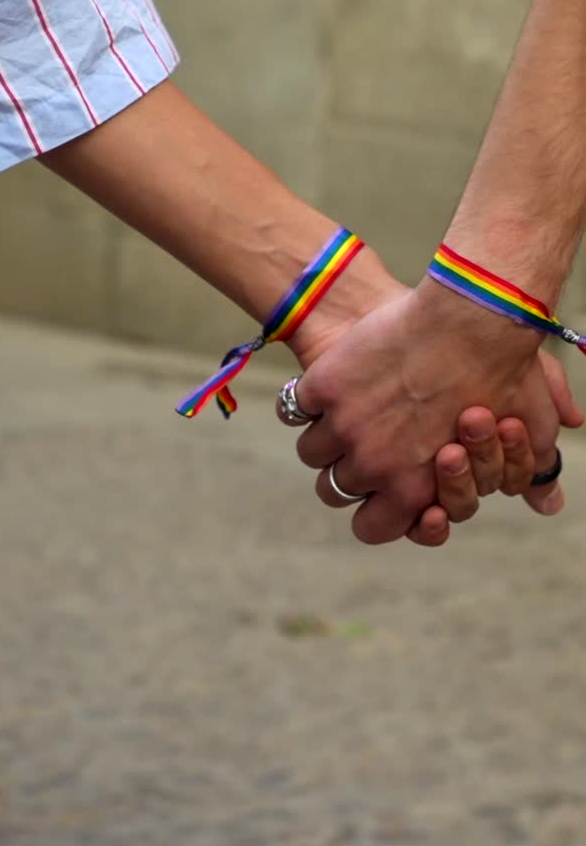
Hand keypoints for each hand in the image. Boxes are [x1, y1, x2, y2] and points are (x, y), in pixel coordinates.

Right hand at [291, 279, 570, 543]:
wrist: (468, 317)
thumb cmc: (503, 373)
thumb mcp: (526, 430)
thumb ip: (528, 473)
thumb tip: (549, 506)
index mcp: (412, 489)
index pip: (371, 529)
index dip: (372, 512)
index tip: (379, 490)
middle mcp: (371, 466)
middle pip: (334, 488)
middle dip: (349, 470)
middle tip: (365, 442)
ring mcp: (342, 426)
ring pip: (313, 451)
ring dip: (326, 436)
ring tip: (347, 412)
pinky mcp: (324, 387)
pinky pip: (296, 408)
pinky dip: (309, 400)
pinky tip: (331, 385)